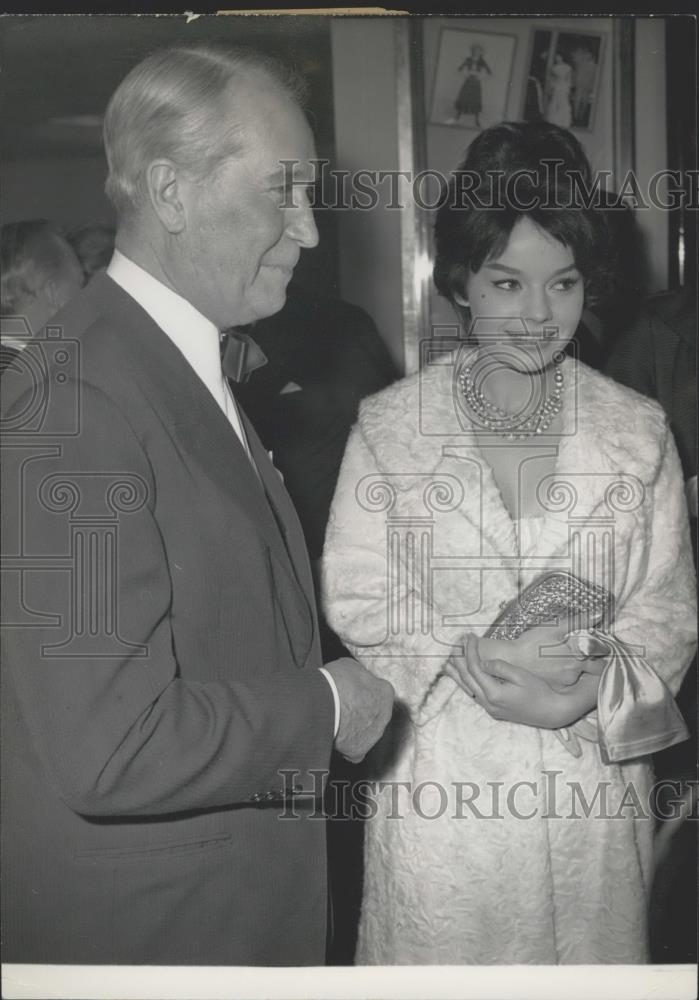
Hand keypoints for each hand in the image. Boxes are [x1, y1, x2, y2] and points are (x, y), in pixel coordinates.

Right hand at [323, 657, 394, 762]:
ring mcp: (373, 734)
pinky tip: (335, 738)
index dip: (364, 692)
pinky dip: (347, 747)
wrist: (325, 704)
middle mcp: (384, 715)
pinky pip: (355, 751)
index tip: (353, 693)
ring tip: (336, 722)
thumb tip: (354, 677)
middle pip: (374, 715)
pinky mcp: (360, 750)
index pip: (379, 693)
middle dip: (361, 712)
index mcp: (385, 692)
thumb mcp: (350, 666)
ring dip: (354, 729)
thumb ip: (358, 675)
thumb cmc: (337, 684)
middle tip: (344, 708)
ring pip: (365, 733)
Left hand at [443, 634, 599, 728]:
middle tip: (455, 643)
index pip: (475, 668)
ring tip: (447, 660)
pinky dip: (466, 683)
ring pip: (467, 688)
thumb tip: (483, 662)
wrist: (552, 712)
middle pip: (467, 678)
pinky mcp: (494, 710)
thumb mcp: (522, 676)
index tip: (469, 637)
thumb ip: (501, 668)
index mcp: (495, 694)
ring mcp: (490, 708)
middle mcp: (489, 703)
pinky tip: (461, 676)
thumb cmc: (540, 691)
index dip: (470, 651)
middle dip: (459, 659)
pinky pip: (474, 694)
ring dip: (457, 673)